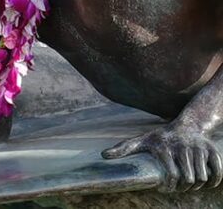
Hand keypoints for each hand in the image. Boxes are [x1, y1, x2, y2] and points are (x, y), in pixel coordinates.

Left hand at [102, 123, 222, 191]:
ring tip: (189, 184)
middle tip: (180, 187)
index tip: (167, 189)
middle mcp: (182, 146)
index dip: (170, 186)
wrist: (187, 126)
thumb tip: (103, 155)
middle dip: (184, 187)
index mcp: (164, 146)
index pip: (172, 176)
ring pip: (203, 177)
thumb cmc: (160, 138)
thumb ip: (123, 148)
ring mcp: (198, 148)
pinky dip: (215, 180)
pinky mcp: (212, 150)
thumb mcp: (141, 141)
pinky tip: (206, 182)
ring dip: (198, 185)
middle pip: (188, 179)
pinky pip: (218, 171)